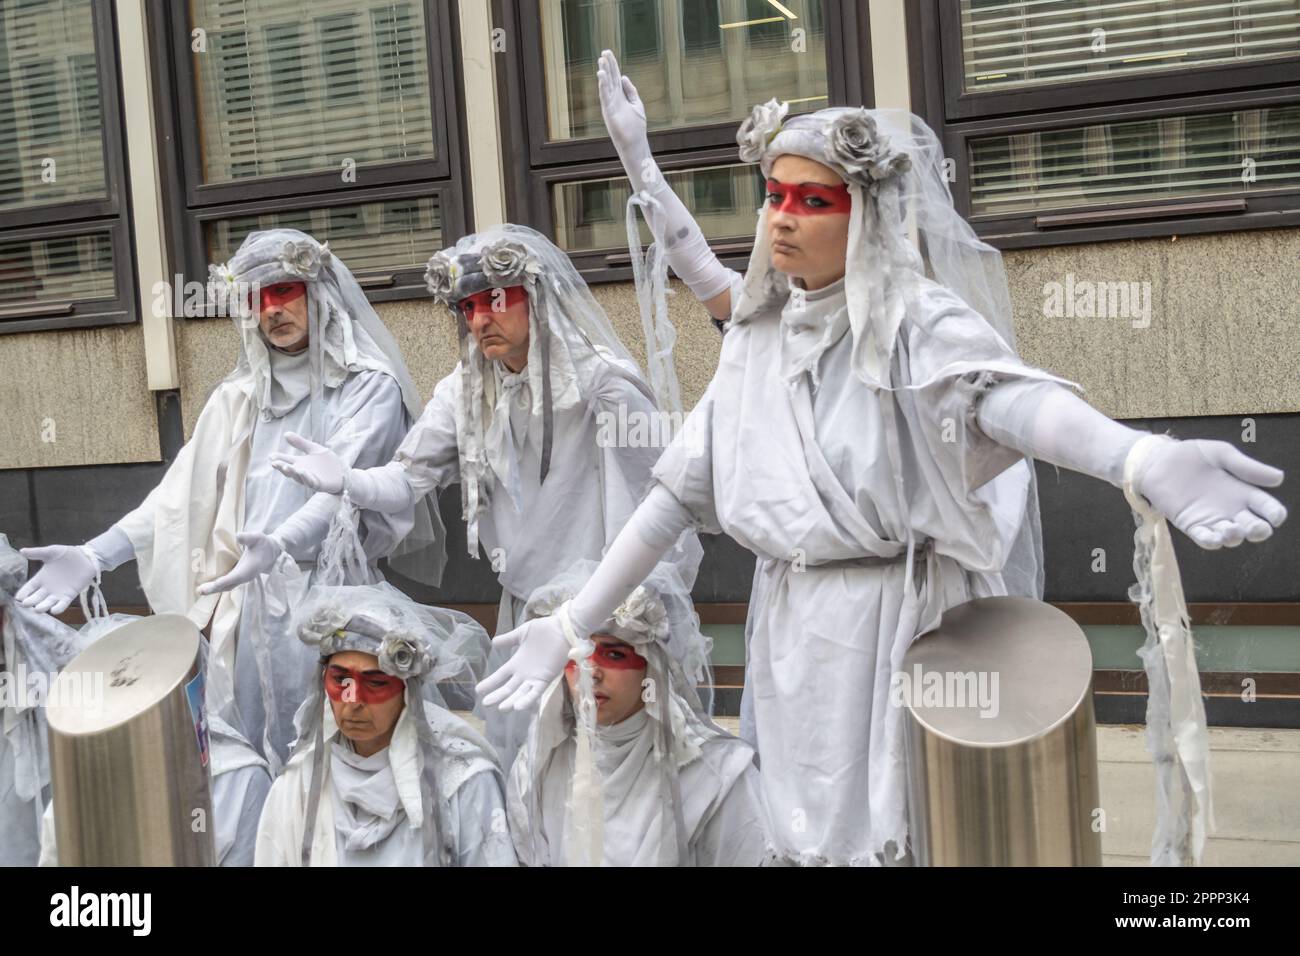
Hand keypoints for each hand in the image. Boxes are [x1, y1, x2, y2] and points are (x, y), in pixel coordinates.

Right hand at [15, 545, 97, 614]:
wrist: (87, 557)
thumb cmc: (68, 554)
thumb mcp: (51, 552)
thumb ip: (37, 553)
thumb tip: (21, 551)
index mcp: (42, 577)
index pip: (30, 587)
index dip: (24, 593)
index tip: (17, 598)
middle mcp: (48, 587)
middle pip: (37, 597)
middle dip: (31, 601)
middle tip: (25, 604)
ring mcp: (59, 592)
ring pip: (49, 602)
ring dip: (43, 606)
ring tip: (37, 609)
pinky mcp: (70, 594)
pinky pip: (63, 603)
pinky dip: (59, 607)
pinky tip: (54, 610)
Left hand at [196, 532, 283, 594]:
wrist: (272, 553)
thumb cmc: (263, 544)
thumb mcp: (257, 537)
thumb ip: (247, 537)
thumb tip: (238, 536)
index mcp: (249, 568)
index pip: (236, 576)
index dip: (225, 580)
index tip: (215, 584)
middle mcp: (245, 576)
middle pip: (229, 585)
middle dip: (214, 589)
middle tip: (200, 591)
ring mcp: (242, 578)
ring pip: (227, 587)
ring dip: (214, 589)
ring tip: (200, 591)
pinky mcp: (239, 578)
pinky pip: (228, 585)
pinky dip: (218, 587)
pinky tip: (209, 586)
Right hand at [269, 432, 345, 493]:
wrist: (343, 472)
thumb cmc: (327, 462)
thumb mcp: (314, 449)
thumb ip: (301, 443)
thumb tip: (285, 434)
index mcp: (300, 463)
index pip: (286, 461)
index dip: (279, 459)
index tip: (271, 456)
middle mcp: (302, 472)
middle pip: (290, 471)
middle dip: (282, 467)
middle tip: (274, 463)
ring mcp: (310, 479)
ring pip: (299, 477)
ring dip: (293, 472)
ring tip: (286, 467)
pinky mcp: (319, 485)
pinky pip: (312, 482)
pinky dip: (307, 478)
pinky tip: (303, 471)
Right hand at [475, 614, 574, 711]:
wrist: (563, 628)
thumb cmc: (544, 629)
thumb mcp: (522, 633)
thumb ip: (508, 639)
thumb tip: (493, 642)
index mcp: (517, 663)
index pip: (500, 676)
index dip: (490, 683)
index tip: (478, 690)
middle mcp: (524, 673)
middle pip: (508, 688)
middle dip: (497, 696)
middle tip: (486, 703)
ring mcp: (534, 677)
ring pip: (521, 693)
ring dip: (511, 701)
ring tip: (502, 708)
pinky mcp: (545, 679)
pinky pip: (535, 692)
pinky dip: (527, 699)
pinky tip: (518, 706)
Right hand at [597, 49, 650, 185]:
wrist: (634, 144)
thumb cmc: (636, 127)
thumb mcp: (636, 105)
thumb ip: (631, 91)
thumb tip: (624, 77)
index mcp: (620, 97)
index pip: (615, 77)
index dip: (612, 65)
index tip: (608, 53)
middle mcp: (613, 99)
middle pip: (610, 79)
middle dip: (607, 66)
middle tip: (604, 52)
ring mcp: (610, 105)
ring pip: (606, 86)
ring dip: (603, 73)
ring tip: (601, 61)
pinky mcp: (609, 112)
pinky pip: (604, 96)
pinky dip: (603, 86)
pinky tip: (601, 75)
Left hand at [1134, 439, 1285, 548]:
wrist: (1159, 459)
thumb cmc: (1192, 455)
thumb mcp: (1222, 454)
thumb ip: (1246, 467)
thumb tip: (1279, 478)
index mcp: (1243, 491)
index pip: (1266, 507)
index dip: (1274, 513)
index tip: (1276, 516)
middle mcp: (1231, 509)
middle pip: (1252, 527)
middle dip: (1258, 531)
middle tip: (1256, 528)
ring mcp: (1211, 518)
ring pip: (1230, 536)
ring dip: (1234, 538)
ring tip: (1232, 531)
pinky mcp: (1190, 524)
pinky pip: (1204, 538)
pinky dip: (1210, 541)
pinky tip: (1214, 539)